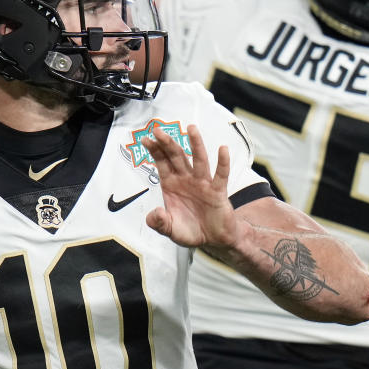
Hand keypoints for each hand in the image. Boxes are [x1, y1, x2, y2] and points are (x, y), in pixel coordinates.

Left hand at [141, 124, 245, 249]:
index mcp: (172, 185)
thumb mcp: (170, 230)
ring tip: (191, 128)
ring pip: (199, 160)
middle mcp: (186, 180)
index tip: (146, 139)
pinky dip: (223, 162)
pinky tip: (223, 149)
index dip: (155, 151)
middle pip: (177, 157)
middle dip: (168, 143)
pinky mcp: (218, 191)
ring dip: (196, 144)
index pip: (162, 163)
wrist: (213, 240)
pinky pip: (221, 175)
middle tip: (159, 130)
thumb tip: (154, 214)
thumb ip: (159, 223)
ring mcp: (203, 183)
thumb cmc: (191, 230)